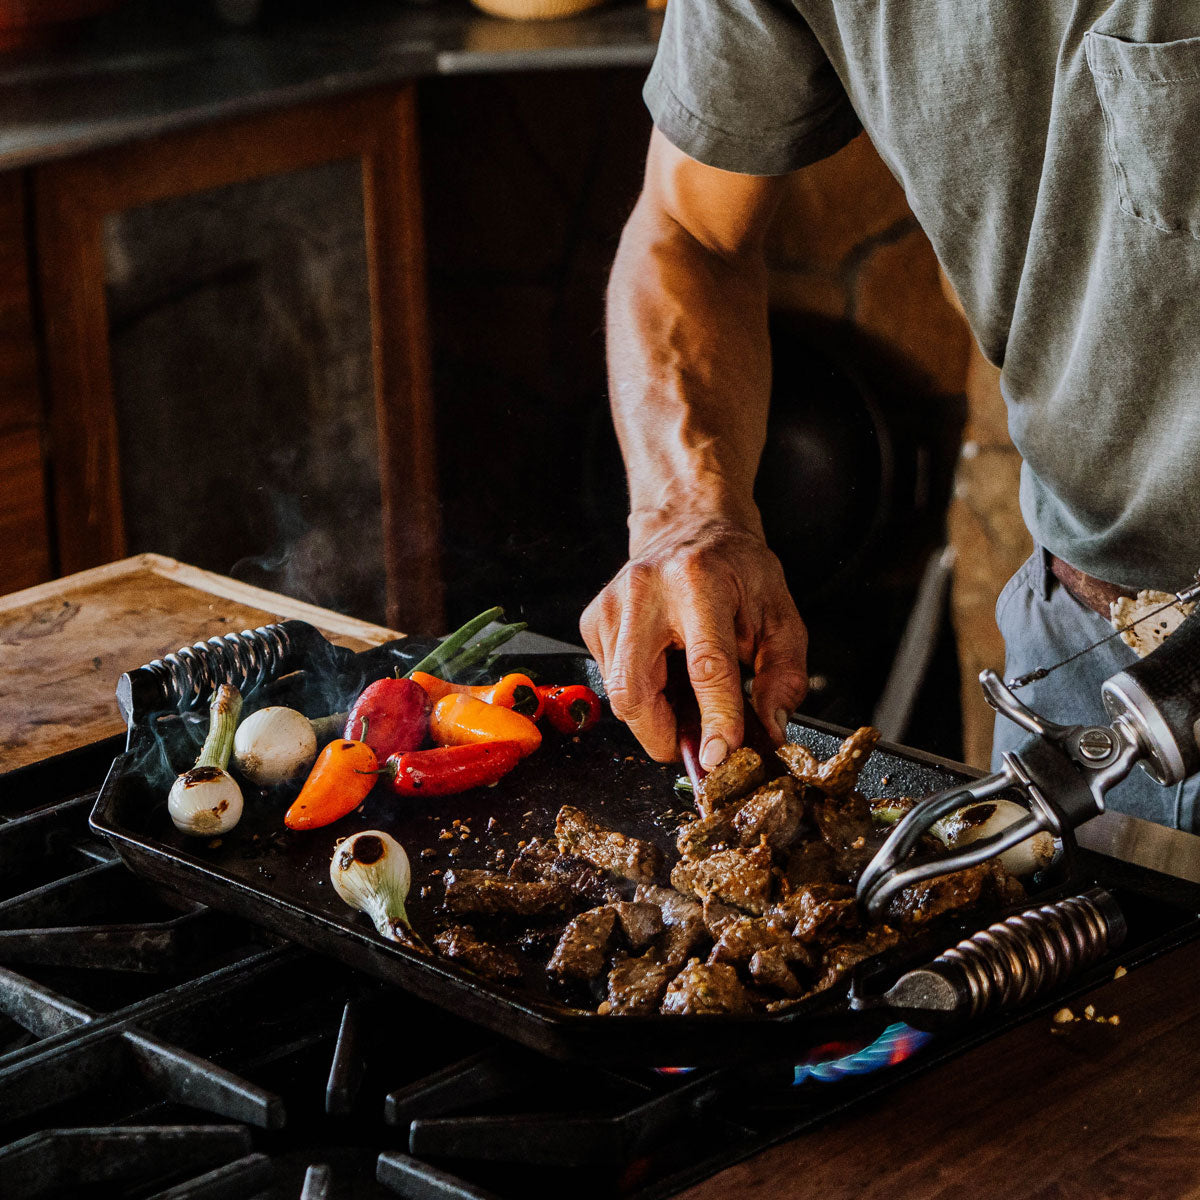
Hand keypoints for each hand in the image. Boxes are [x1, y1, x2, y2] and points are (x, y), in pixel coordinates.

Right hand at [580, 515, 807, 768]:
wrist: (689, 527)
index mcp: (699, 583)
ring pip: (619, 695)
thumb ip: (783, 675)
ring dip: (654, 717)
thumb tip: (770, 729)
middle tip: (696, 743)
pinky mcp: (593, 620)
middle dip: (663, 735)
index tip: (720, 756)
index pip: (706, 666)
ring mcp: (610, 606)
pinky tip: (665, 675)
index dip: (715, 719)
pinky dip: (640, 695)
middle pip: (635, 691)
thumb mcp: (779, 614)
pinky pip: (611, 681)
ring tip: (687, 701)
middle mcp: (644, 591)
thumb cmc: (736, 570)